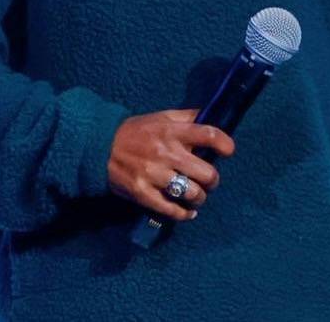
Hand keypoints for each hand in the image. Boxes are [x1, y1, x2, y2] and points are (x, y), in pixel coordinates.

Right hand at [107, 108, 235, 221]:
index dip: (224, 143)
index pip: (208, 135)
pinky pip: (171, 209)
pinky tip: (188, 212)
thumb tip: (214, 115)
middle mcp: (166, 153)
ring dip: (200, 198)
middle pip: (206, 173)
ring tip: (197, 196)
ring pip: (192, 193)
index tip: (229, 151)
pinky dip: (184, 214)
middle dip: (213, 179)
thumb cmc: (136, 131)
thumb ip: (187, 117)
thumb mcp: (161, 117)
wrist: (100, 147)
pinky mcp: (142, 193)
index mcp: (172, 131)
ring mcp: (154, 175)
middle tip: (209, 180)